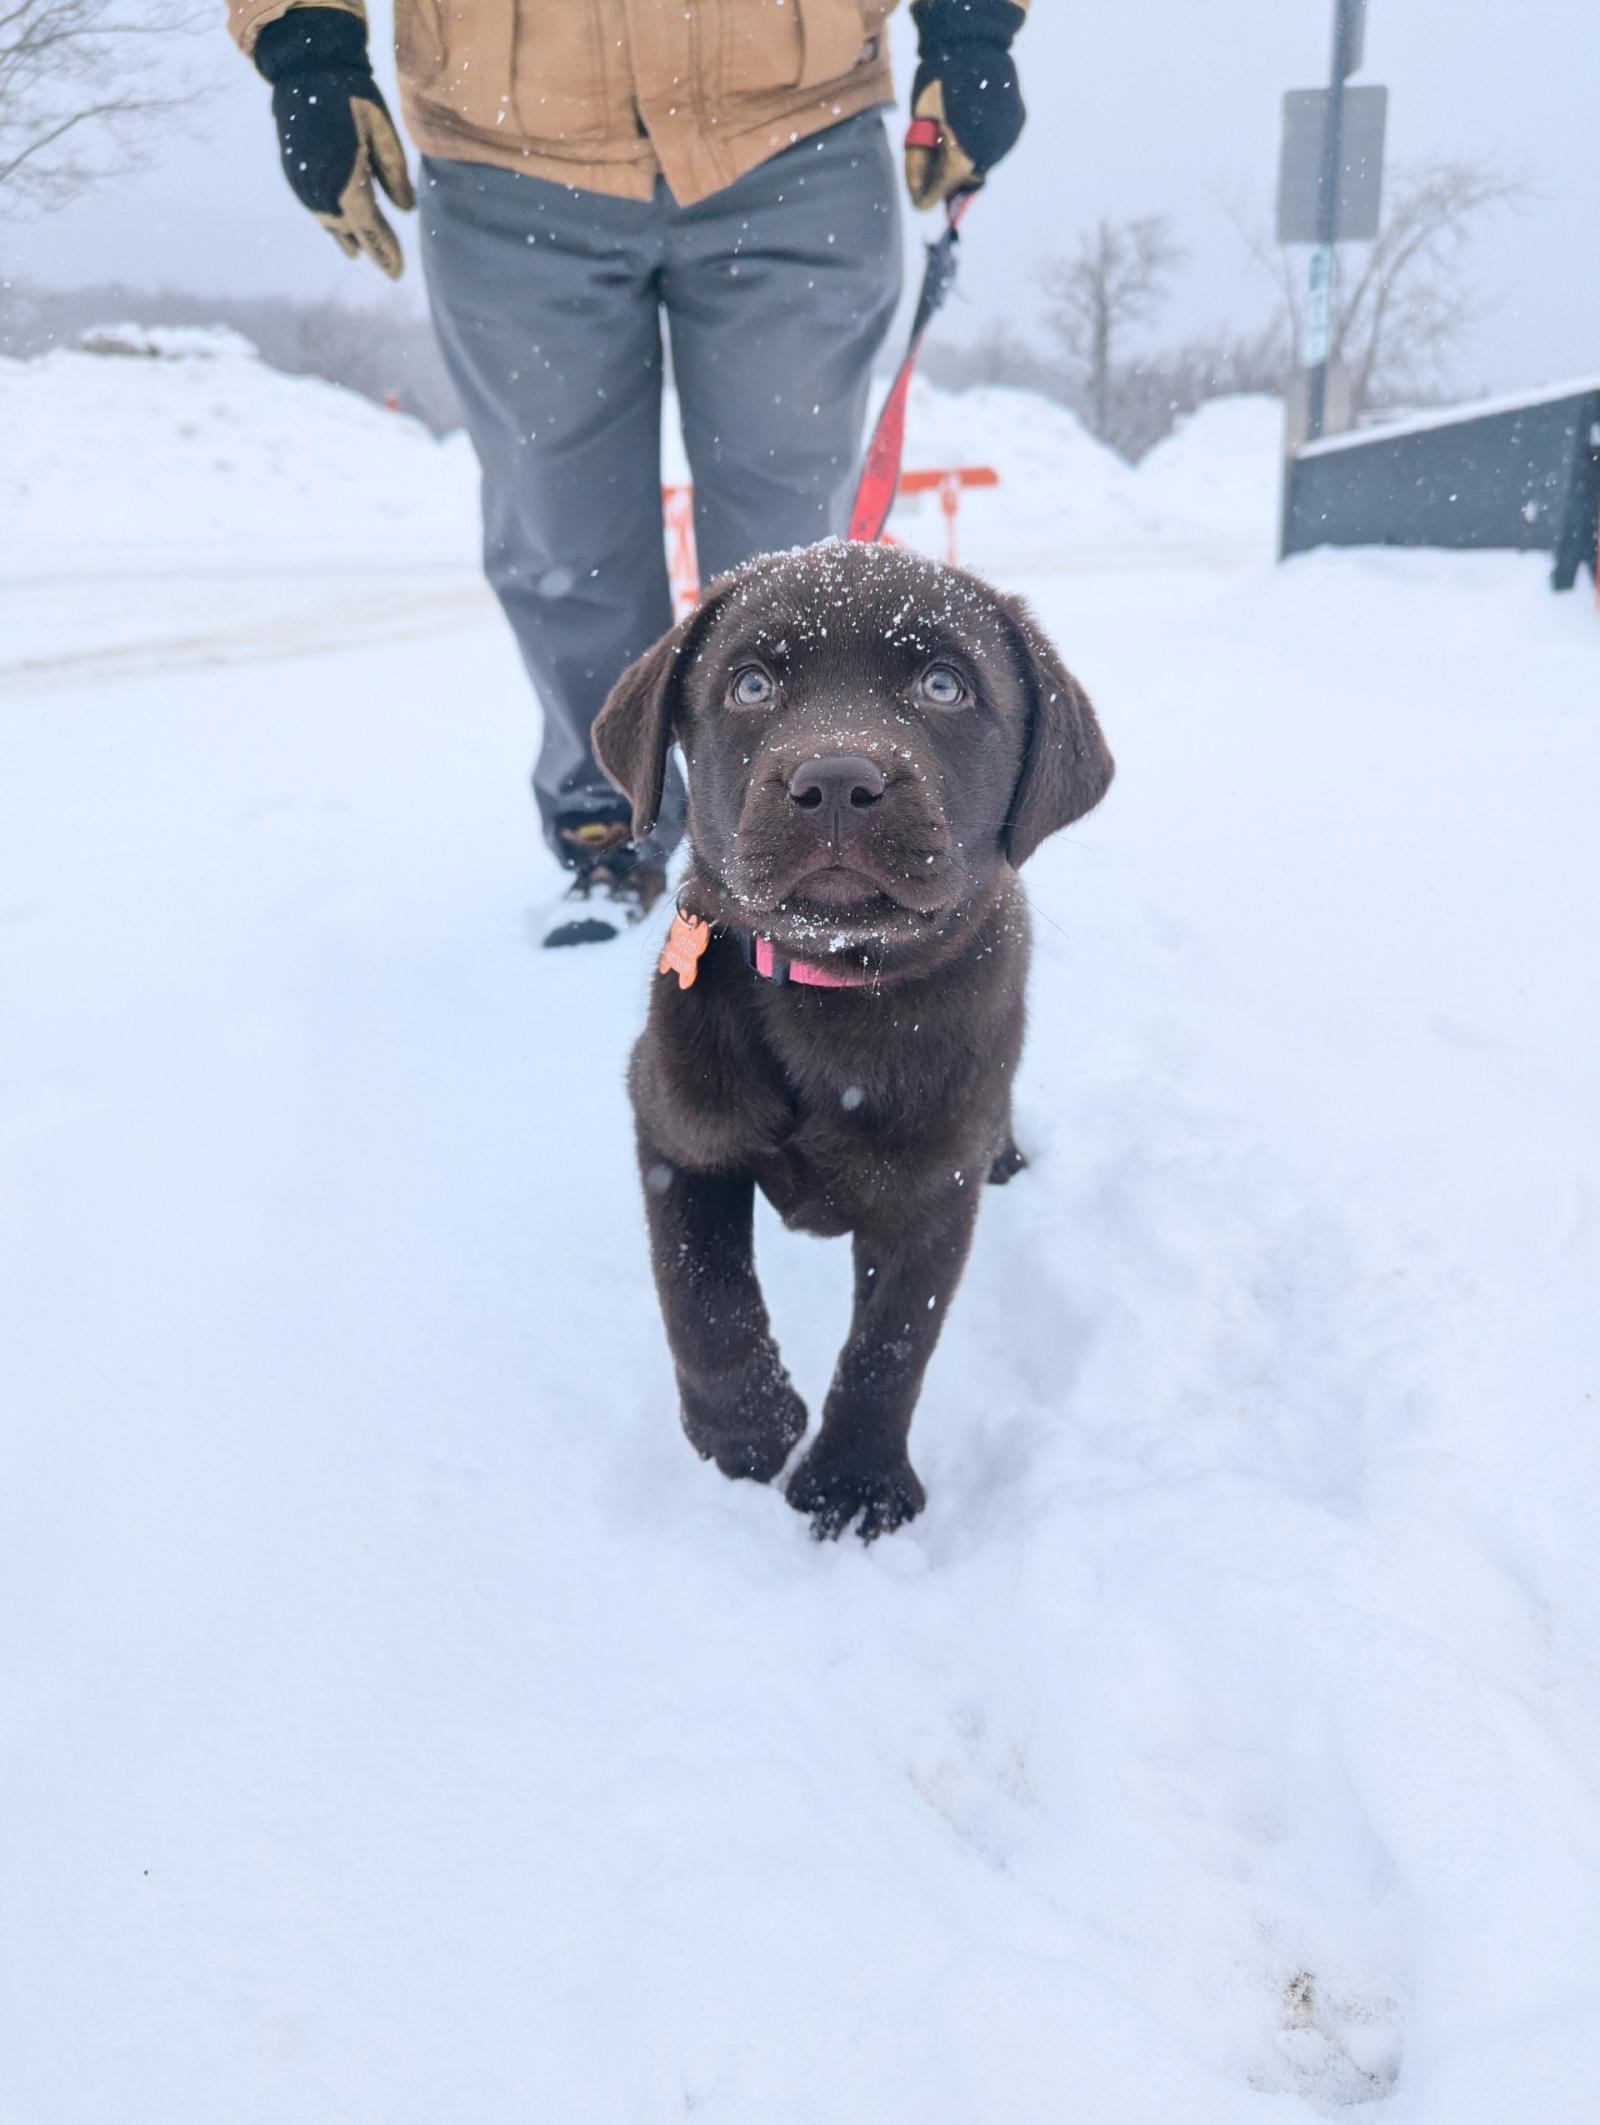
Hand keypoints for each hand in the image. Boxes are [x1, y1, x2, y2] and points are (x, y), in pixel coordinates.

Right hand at [253, 6, 414, 277]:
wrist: (304, 66)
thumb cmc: (350, 95)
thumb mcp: (382, 132)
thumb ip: (394, 174)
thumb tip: (406, 210)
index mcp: (345, 182)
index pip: (369, 228)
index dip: (384, 251)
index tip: (397, 273)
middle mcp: (320, 189)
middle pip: (348, 228)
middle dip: (369, 246)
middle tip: (389, 265)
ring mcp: (302, 181)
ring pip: (328, 218)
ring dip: (345, 234)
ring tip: (357, 250)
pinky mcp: (293, 170)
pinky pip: (315, 203)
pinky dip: (330, 216)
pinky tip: (338, 222)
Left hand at [904, 0, 1026, 209]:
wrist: (974, 42)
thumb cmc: (940, 79)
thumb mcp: (920, 121)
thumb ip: (918, 161)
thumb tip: (918, 198)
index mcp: (964, 155)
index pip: (945, 188)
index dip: (931, 194)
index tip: (920, 200)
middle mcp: (991, 153)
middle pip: (968, 177)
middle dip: (950, 175)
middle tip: (935, 161)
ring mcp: (1008, 137)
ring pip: (985, 160)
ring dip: (968, 155)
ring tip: (954, 132)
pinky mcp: (1017, 122)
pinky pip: (999, 141)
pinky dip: (984, 138)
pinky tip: (973, 119)